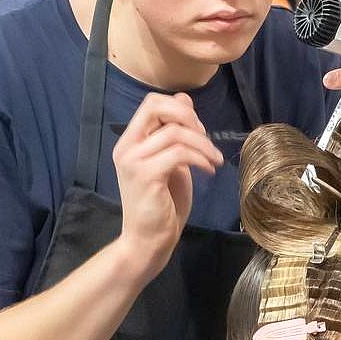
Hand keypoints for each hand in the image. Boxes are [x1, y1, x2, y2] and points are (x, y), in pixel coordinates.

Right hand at [113, 93, 222, 279]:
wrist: (148, 241)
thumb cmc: (161, 204)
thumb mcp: (172, 161)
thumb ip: (174, 133)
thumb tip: (184, 98)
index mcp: (130, 141)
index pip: (151, 103)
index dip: (179, 109)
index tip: (198, 130)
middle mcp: (126, 147)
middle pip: (156, 106)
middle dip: (188, 116)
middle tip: (205, 138)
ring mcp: (133, 160)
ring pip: (175, 132)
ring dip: (203, 144)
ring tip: (214, 161)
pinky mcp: (146, 175)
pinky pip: (179, 153)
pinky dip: (201, 158)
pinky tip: (209, 170)